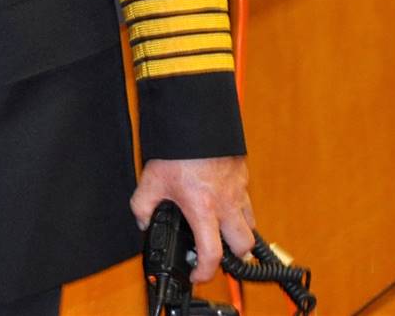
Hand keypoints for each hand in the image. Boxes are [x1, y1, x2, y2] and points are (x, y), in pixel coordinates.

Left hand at [132, 156, 255, 282]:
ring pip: (251, 222)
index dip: (205, 272)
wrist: (197, 120)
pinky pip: (246, 200)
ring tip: (223, 231)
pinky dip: (238, 209)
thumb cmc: (178, 149)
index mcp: (203, 209)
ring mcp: (239, 188)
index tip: (197, 274)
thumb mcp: (149, 183)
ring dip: (240, 232)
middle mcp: (226, 202)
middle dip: (235, 257)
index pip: (213, 254)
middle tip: (218, 255)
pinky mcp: (243, 175)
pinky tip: (222, 202)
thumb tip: (144, 221)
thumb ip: (143, 208)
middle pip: (245, 245)